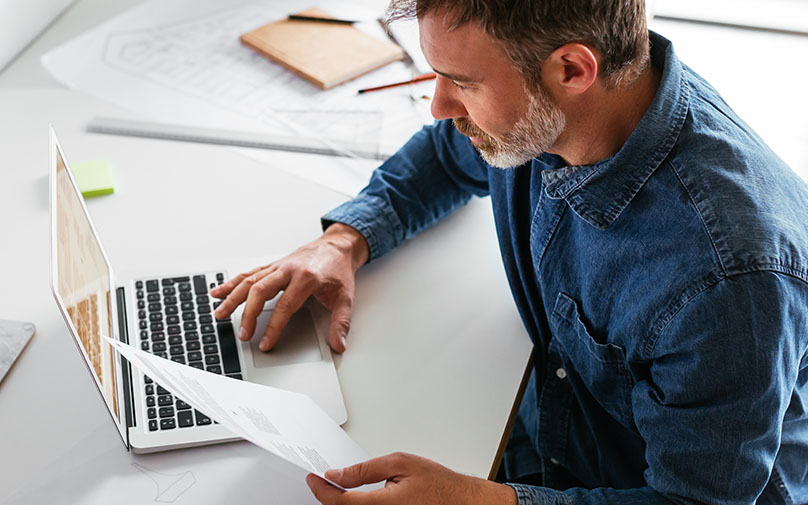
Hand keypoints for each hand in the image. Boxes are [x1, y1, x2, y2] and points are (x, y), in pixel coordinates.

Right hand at [211, 223, 368, 352]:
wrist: (337, 247)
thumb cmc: (339, 271)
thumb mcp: (346, 298)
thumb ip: (341, 323)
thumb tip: (338, 345)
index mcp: (306, 278)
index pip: (285, 306)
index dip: (273, 327)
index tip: (265, 343)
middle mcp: (288, 270)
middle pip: (260, 292)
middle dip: (248, 315)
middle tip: (243, 334)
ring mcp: (278, 267)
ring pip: (250, 281)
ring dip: (232, 298)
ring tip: (220, 314)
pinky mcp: (272, 266)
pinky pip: (249, 274)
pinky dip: (232, 283)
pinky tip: (218, 292)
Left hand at [305, 452, 516, 504]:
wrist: (461, 503)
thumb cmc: (438, 484)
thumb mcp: (400, 463)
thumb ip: (365, 470)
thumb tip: (338, 474)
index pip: (340, 502)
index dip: (321, 489)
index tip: (312, 479)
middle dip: (329, 498)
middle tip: (323, 482)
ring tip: (338, 489)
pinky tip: (354, 501)